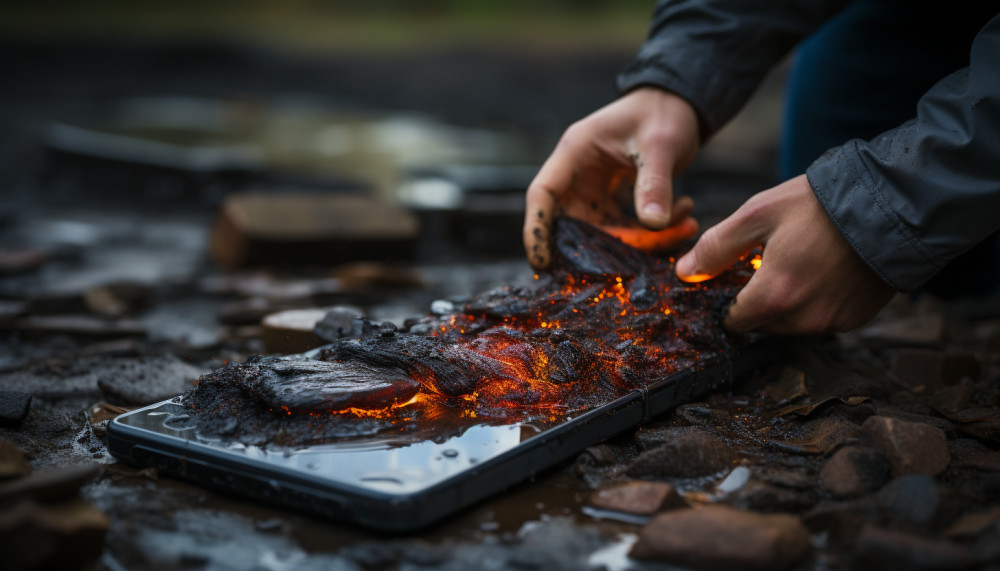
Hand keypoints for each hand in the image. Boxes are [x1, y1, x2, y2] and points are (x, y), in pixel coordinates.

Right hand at [523, 87, 701, 268]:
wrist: (679, 104)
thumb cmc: (662, 112)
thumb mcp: (660, 144)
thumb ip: (655, 182)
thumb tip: (654, 225)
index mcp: (575, 153)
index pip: (543, 194)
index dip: (536, 230)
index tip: (542, 262)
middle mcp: (579, 176)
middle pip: (575, 224)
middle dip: (608, 246)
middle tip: (649, 248)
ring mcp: (595, 191)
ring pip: (605, 232)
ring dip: (642, 240)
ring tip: (685, 225)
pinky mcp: (614, 201)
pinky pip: (626, 228)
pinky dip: (653, 232)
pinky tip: (684, 217)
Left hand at [675, 175, 896, 333]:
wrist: (894, 202)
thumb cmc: (820, 204)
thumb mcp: (758, 214)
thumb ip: (716, 247)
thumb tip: (685, 272)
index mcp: (775, 297)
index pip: (735, 322)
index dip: (730, 300)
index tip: (735, 279)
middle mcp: (805, 320)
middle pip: (763, 324)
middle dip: (760, 299)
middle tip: (770, 261)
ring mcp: (835, 322)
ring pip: (793, 324)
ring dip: (788, 302)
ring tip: (799, 260)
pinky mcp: (857, 318)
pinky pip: (823, 318)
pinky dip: (817, 301)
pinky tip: (824, 269)